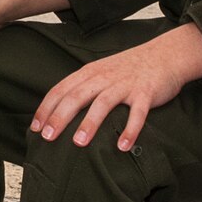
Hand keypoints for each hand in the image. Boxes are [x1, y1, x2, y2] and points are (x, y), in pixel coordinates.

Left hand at [31, 24, 201, 150]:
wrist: (165, 55)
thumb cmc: (130, 69)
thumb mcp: (101, 72)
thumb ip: (83, 87)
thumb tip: (60, 112)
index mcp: (90, 73)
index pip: (62, 90)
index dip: (47, 109)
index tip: (35, 128)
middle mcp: (104, 77)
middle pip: (77, 96)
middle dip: (60, 117)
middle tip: (48, 138)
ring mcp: (125, 84)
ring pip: (103, 103)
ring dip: (90, 123)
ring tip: (79, 143)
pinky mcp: (146, 93)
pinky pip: (137, 113)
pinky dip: (130, 130)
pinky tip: (122, 146)